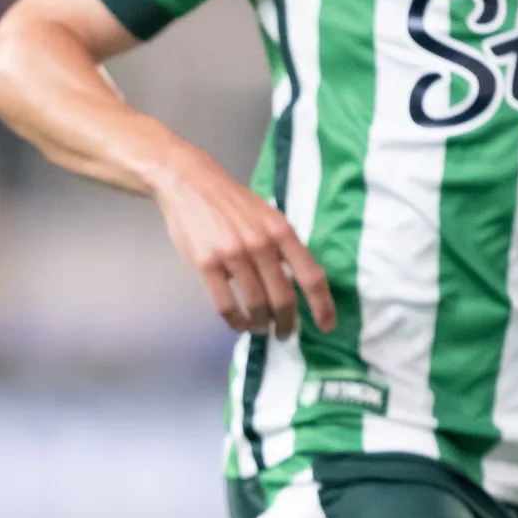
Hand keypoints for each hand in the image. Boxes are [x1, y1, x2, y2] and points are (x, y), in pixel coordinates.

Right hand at [156, 156, 334, 338]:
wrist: (191, 183)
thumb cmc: (232, 203)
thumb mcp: (268, 217)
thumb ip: (282, 246)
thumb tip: (297, 282)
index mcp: (282, 232)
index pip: (311, 276)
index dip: (321, 306)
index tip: (326, 327)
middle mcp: (262, 244)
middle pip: (282, 298)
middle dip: (286, 323)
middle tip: (284, 333)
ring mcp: (233, 255)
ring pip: (255, 305)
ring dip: (260, 324)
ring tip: (259, 327)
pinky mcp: (207, 264)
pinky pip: (226, 305)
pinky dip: (235, 321)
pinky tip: (238, 323)